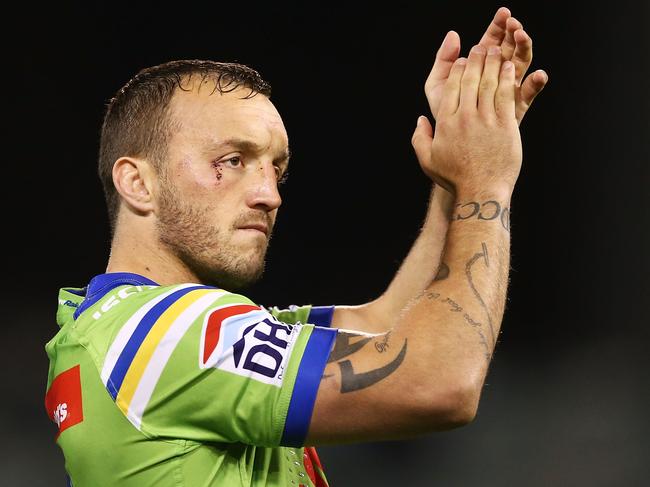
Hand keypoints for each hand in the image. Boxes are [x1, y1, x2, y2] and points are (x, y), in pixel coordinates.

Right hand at [415, 46, 521, 196]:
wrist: (481, 192)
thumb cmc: (454, 178)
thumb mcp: (427, 161)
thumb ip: (420, 138)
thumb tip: (420, 120)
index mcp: (445, 123)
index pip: (452, 88)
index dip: (458, 70)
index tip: (462, 60)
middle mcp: (465, 118)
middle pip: (470, 80)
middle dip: (476, 60)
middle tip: (480, 48)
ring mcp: (486, 120)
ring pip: (489, 83)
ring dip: (493, 63)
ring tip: (496, 51)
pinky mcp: (505, 125)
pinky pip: (506, 95)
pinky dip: (507, 79)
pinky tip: (509, 68)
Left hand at [424, 7, 547, 125]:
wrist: (451, 145)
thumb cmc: (444, 115)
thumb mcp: (438, 86)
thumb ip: (444, 60)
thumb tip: (453, 34)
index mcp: (479, 66)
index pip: (492, 40)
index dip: (498, 26)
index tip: (504, 14)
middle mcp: (496, 75)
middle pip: (510, 48)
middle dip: (514, 34)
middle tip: (514, 24)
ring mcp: (507, 89)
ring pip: (521, 65)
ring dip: (525, 49)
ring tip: (523, 38)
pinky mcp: (515, 107)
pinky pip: (529, 93)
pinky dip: (536, 83)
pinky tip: (540, 75)